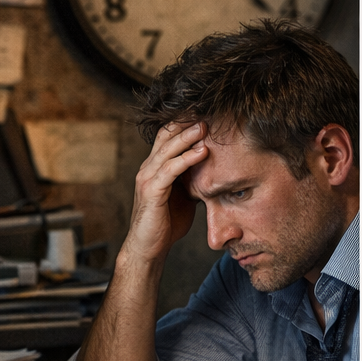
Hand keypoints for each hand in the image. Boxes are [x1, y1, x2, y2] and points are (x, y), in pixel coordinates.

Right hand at [122, 120, 207, 262]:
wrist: (148, 249)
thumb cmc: (166, 224)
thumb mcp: (183, 197)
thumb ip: (191, 181)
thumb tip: (214, 172)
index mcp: (155, 167)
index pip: (168, 137)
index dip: (184, 123)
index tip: (205, 113)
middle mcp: (148, 168)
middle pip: (166, 136)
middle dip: (186, 123)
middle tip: (206, 111)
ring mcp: (147, 178)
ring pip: (168, 149)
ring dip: (188, 136)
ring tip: (205, 126)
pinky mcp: (152, 191)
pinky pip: (170, 170)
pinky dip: (187, 159)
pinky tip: (202, 152)